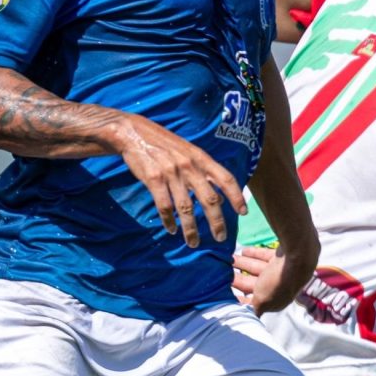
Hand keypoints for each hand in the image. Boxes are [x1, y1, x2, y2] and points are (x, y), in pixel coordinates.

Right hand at [110, 115, 246, 246]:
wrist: (132, 132)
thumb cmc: (164, 144)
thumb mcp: (188, 152)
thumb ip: (204, 172)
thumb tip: (221, 198)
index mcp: (201, 158)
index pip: (225, 178)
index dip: (236, 196)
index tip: (243, 212)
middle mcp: (189, 166)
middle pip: (209, 199)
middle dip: (217, 222)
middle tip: (220, 237)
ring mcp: (171, 173)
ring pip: (186, 208)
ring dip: (191, 229)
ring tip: (193, 242)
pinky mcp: (153, 179)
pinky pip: (164, 206)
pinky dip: (169, 221)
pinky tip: (172, 229)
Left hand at [229, 244, 294, 314]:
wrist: (298, 257)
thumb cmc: (277, 283)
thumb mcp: (261, 301)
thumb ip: (252, 309)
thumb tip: (246, 321)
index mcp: (273, 301)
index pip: (253, 302)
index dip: (238, 300)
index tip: (223, 295)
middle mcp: (277, 288)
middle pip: (252, 284)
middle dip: (237, 280)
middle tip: (220, 274)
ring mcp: (279, 272)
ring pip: (256, 269)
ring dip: (242, 265)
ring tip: (228, 259)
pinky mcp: (280, 258)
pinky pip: (264, 257)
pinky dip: (254, 254)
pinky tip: (243, 251)